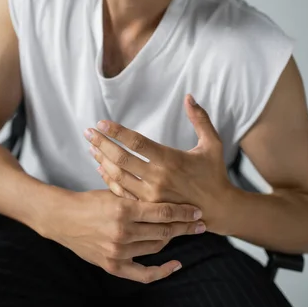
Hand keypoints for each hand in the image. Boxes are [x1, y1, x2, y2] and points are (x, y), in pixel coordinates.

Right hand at [41, 188, 203, 282]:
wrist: (63, 218)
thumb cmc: (89, 201)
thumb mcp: (114, 192)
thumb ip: (138, 196)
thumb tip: (167, 193)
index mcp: (124, 209)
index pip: (163, 212)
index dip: (183, 212)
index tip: (197, 211)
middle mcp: (123, 232)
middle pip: (164, 231)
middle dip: (185, 226)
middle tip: (200, 223)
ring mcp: (118, 251)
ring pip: (156, 248)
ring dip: (173, 240)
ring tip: (185, 232)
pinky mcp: (113, 265)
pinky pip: (143, 274)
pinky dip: (162, 271)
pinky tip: (176, 264)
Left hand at [83, 94, 234, 233]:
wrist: (219, 210)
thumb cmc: (215, 174)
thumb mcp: (213, 144)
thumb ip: (200, 119)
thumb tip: (189, 96)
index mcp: (170, 160)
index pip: (137, 143)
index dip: (117, 132)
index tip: (101, 123)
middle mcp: (158, 178)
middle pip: (122, 159)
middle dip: (102, 144)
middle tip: (88, 133)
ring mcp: (151, 196)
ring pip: (118, 177)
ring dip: (103, 161)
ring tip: (92, 148)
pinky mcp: (149, 208)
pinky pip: (123, 193)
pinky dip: (109, 180)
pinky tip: (101, 168)